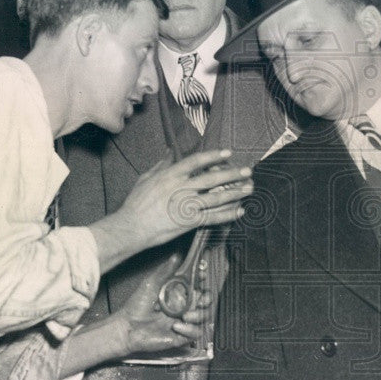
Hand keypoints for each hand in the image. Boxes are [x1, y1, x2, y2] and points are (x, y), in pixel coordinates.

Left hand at [118, 256, 209, 354]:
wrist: (128, 327)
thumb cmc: (136, 306)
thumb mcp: (151, 283)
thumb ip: (165, 270)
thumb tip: (177, 256)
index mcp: (179, 293)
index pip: (198, 284)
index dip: (204, 279)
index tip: (202, 275)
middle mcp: (184, 306)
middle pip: (207, 300)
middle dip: (207, 299)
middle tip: (200, 300)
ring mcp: (184, 320)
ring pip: (205, 316)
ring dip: (198, 315)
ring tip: (184, 316)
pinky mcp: (182, 335)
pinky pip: (197, 332)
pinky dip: (190, 330)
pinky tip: (177, 326)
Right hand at [119, 149, 252, 250]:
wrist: (131, 227)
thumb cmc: (136, 204)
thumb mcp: (145, 178)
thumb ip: (161, 165)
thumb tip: (168, 152)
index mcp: (171, 175)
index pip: (197, 161)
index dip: (214, 156)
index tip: (228, 153)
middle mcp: (181, 187)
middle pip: (212, 178)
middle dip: (232, 174)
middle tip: (248, 171)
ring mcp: (186, 205)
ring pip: (217, 196)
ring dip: (235, 192)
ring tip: (249, 188)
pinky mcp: (189, 221)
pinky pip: (213, 217)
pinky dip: (228, 214)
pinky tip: (240, 211)